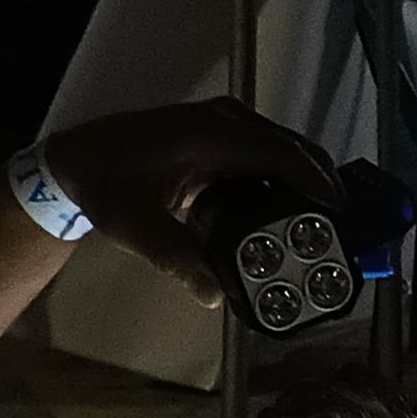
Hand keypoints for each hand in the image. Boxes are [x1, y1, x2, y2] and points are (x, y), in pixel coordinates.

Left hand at [38, 98, 340, 304]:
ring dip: (302, 176)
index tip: (340, 211)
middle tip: (341, 221)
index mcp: (209, 136)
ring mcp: (219, 123)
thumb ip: (177, 258)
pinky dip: (280, 172)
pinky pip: (261, 148)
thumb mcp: (137, 227)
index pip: (279, 153)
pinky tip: (288, 205)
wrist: (74, 161)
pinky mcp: (215, 134)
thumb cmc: (105, 188)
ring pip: (278, 145)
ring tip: (322, 217)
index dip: (314, 180)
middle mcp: (221, 121)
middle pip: (288, 145)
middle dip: (319, 180)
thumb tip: (212, 296)